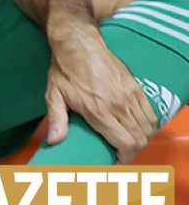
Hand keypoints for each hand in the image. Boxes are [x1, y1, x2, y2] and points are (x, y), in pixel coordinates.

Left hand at [44, 26, 157, 160]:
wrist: (78, 43)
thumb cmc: (64, 69)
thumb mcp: (54, 94)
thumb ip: (56, 119)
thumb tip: (54, 141)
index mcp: (99, 110)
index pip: (125, 144)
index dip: (124, 158)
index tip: (116, 162)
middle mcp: (119, 105)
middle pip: (139, 139)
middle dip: (132, 152)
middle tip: (120, 154)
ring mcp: (130, 95)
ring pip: (148, 128)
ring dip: (141, 139)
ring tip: (128, 143)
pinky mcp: (136, 87)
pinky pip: (151, 113)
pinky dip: (149, 125)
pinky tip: (138, 128)